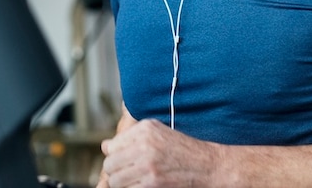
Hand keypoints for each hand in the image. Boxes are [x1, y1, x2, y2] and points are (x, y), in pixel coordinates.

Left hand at [100, 119, 218, 187]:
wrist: (206, 166)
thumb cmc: (182, 149)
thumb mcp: (158, 133)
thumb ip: (130, 137)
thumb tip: (105, 146)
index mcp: (144, 130)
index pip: (111, 147)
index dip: (116, 156)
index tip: (125, 161)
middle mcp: (144, 145)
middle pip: (110, 165)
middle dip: (116, 172)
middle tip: (128, 174)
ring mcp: (148, 165)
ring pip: (115, 180)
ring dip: (122, 184)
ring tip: (135, 181)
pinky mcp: (152, 183)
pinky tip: (142, 186)